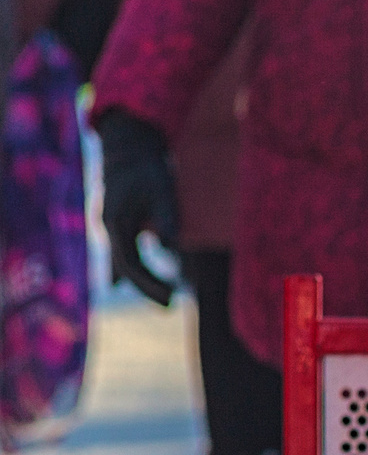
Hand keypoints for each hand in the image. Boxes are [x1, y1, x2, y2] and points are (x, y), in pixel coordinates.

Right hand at [97, 109, 179, 306]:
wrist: (130, 148)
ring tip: (164, 301)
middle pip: (125, 267)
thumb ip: (166, 217)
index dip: (148, 282)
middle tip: (170, 306)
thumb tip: (167, 246)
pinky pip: (124, 252)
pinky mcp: (121, 224)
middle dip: (146, 287)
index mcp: (115, 222)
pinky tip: (123, 286)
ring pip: (124, 261)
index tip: (169, 296)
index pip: (129, 262)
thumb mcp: (163, 189)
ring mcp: (113, 227)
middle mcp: (110, 227)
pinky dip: (130, 269)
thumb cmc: (148, 167)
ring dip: (142, 281)